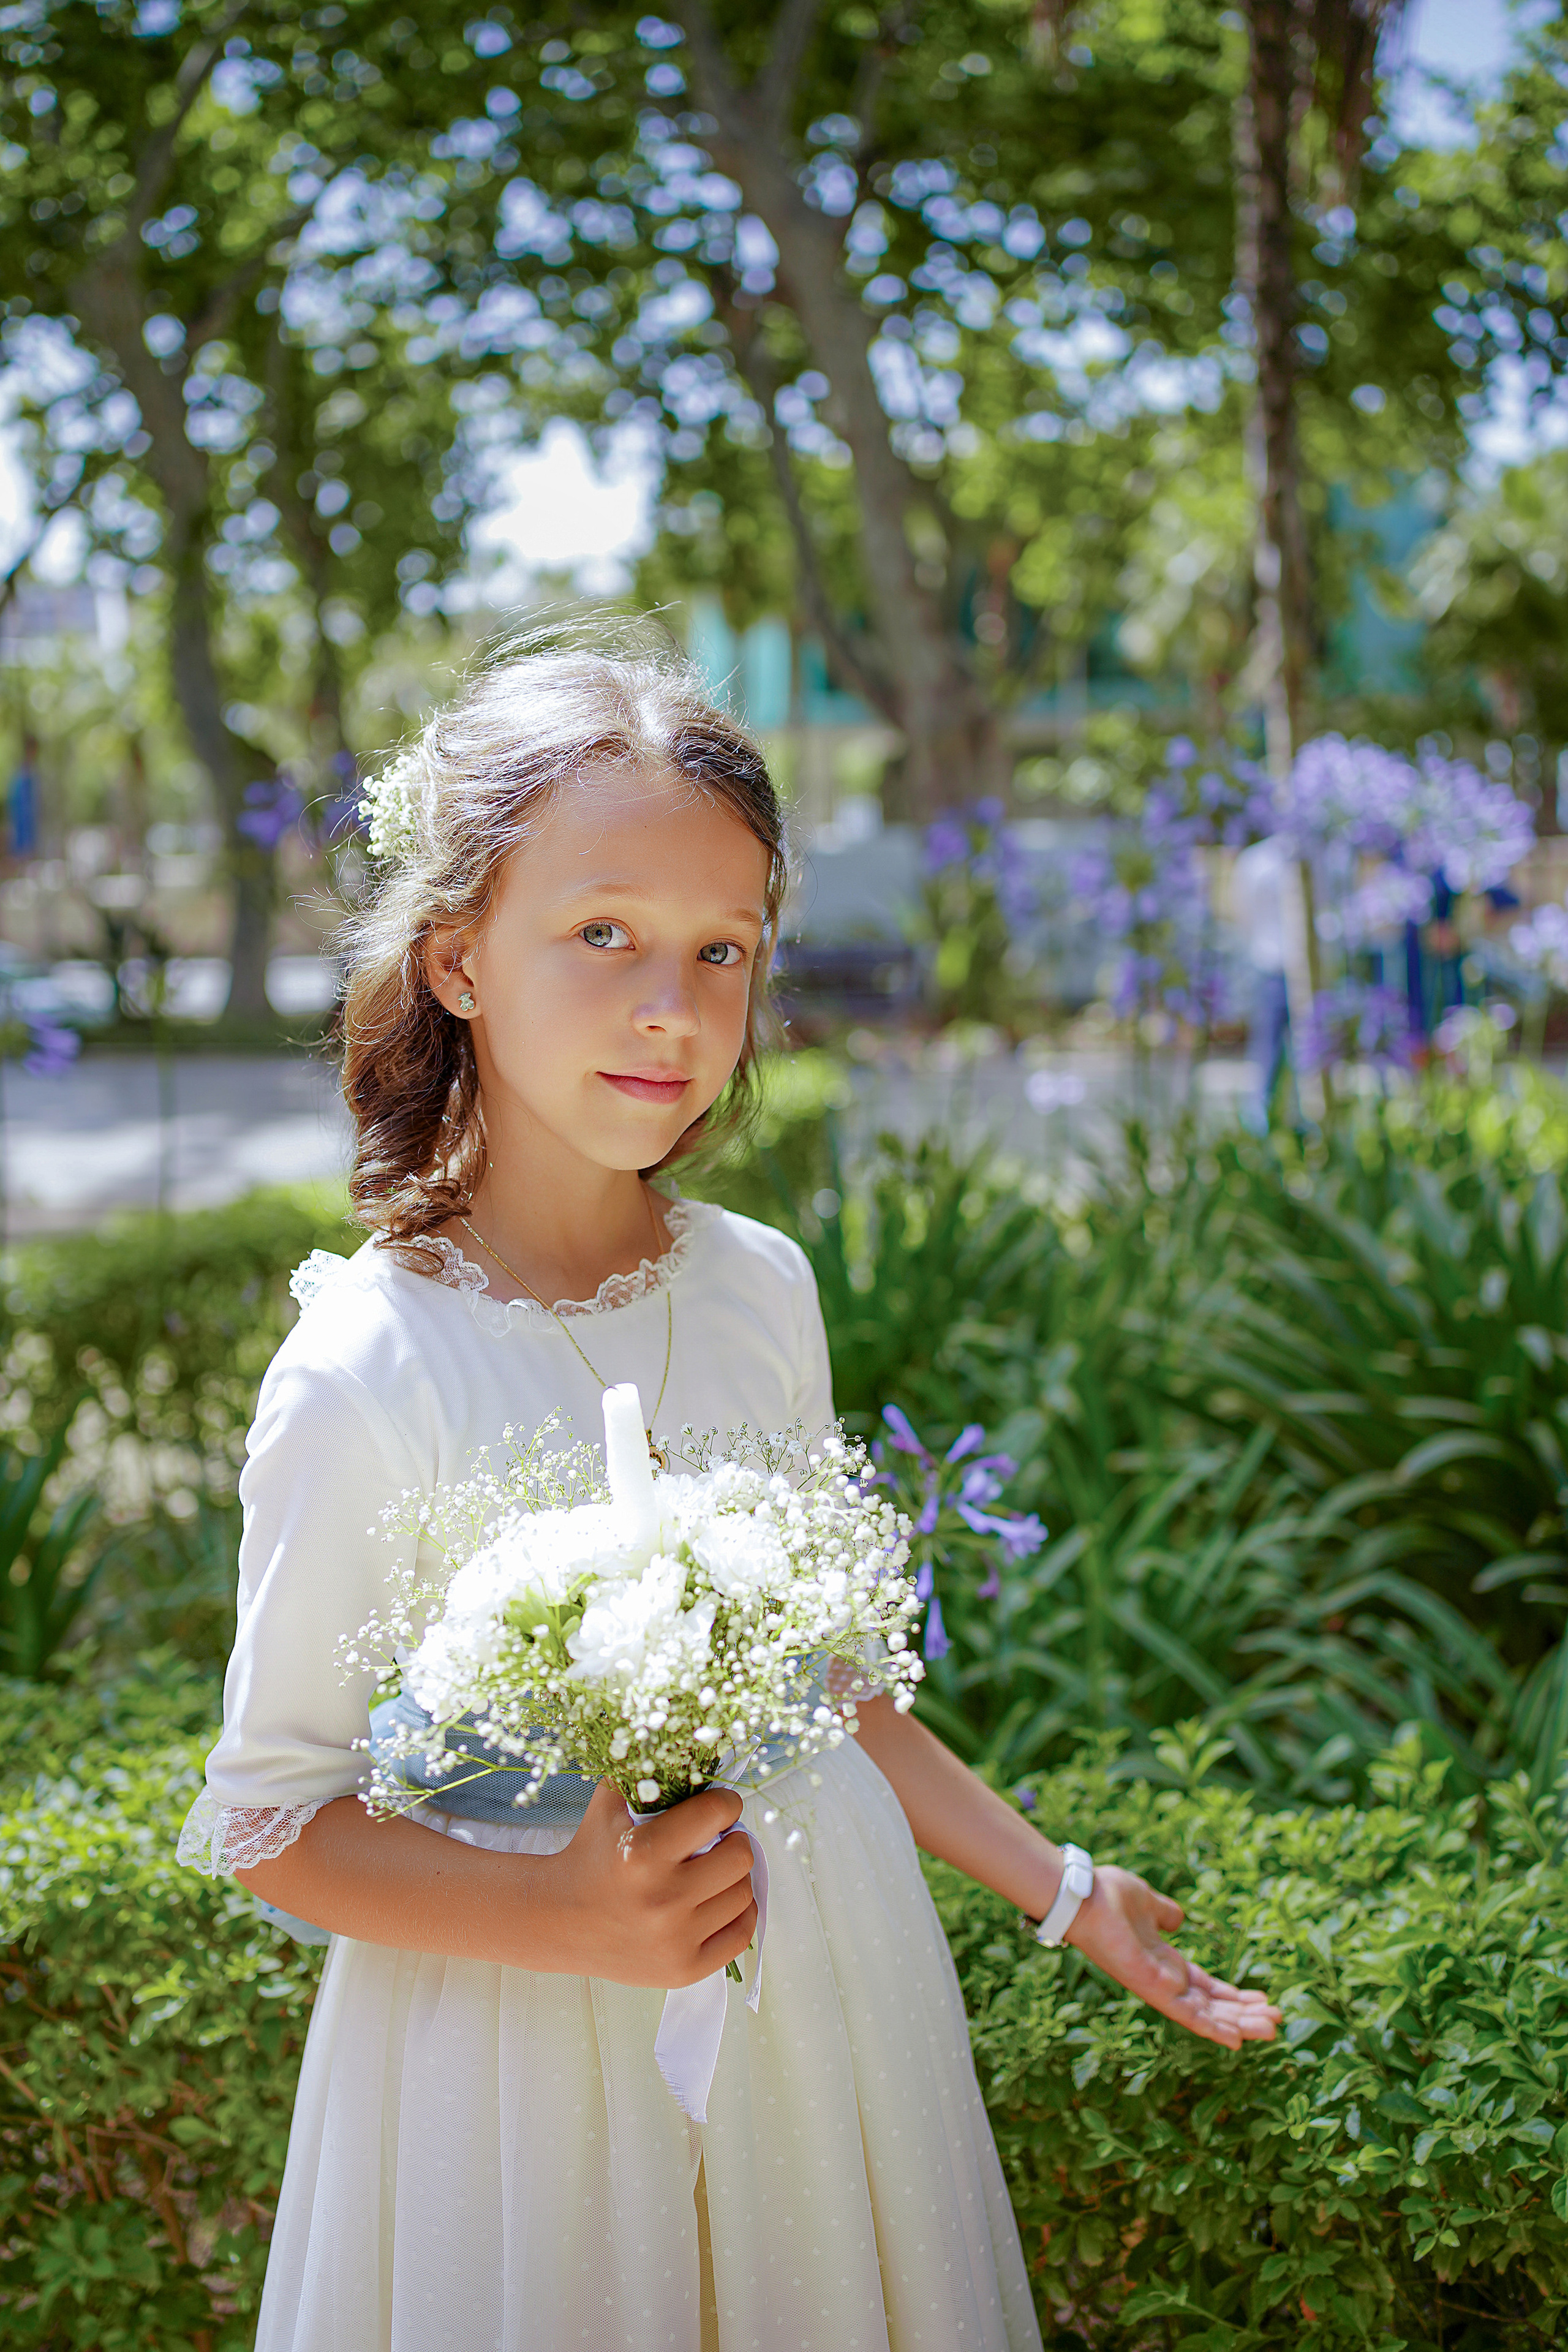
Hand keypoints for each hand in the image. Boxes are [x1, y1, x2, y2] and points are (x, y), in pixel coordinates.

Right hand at [545, 1779, 757, 1988]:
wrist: (559, 1920)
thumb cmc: (591, 1854)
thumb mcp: (610, 1804)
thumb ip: (644, 1767)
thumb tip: (688, 1741)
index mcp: (643, 1854)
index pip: (717, 1813)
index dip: (724, 1803)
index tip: (719, 1806)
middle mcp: (662, 1900)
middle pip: (740, 1855)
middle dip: (733, 1840)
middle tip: (717, 1839)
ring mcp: (675, 1940)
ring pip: (744, 1893)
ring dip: (734, 1877)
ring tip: (711, 1870)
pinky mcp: (684, 1969)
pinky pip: (741, 1934)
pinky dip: (738, 1913)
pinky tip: (718, 1900)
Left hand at [1066, 1863, 1281, 2049]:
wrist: (1084, 1895)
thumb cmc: (1108, 1896)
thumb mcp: (1147, 1903)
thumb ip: (1165, 1914)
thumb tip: (1179, 1918)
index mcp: (1164, 1961)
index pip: (1205, 1986)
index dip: (1233, 1996)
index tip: (1262, 1999)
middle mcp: (1163, 1980)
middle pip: (1211, 2005)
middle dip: (1244, 2015)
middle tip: (1276, 2022)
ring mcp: (1157, 1987)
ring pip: (1206, 2015)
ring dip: (1239, 2024)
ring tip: (1271, 2031)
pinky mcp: (1151, 1988)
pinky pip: (1187, 2016)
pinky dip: (1213, 2028)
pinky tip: (1237, 2039)